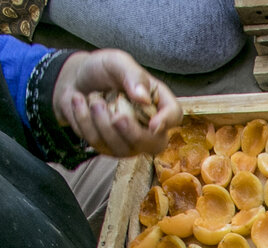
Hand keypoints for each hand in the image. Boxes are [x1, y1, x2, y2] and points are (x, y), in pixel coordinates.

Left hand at [53, 50, 180, 155]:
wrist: (75, 80)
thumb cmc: (102, 70)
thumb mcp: (117, 62)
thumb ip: (132, 75)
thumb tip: (143, 98)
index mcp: (158, 102)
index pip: (174, 115)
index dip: (166, 122)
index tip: (153, 124)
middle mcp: (149, 126)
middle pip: (154, 144)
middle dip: (133, 134)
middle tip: (116, 117)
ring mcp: (129, 141)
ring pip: (123, 147)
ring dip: (101, 122)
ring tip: (93, 98)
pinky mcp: (108, 147)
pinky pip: (98, 143)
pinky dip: (84, 120)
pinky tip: (80, 102)